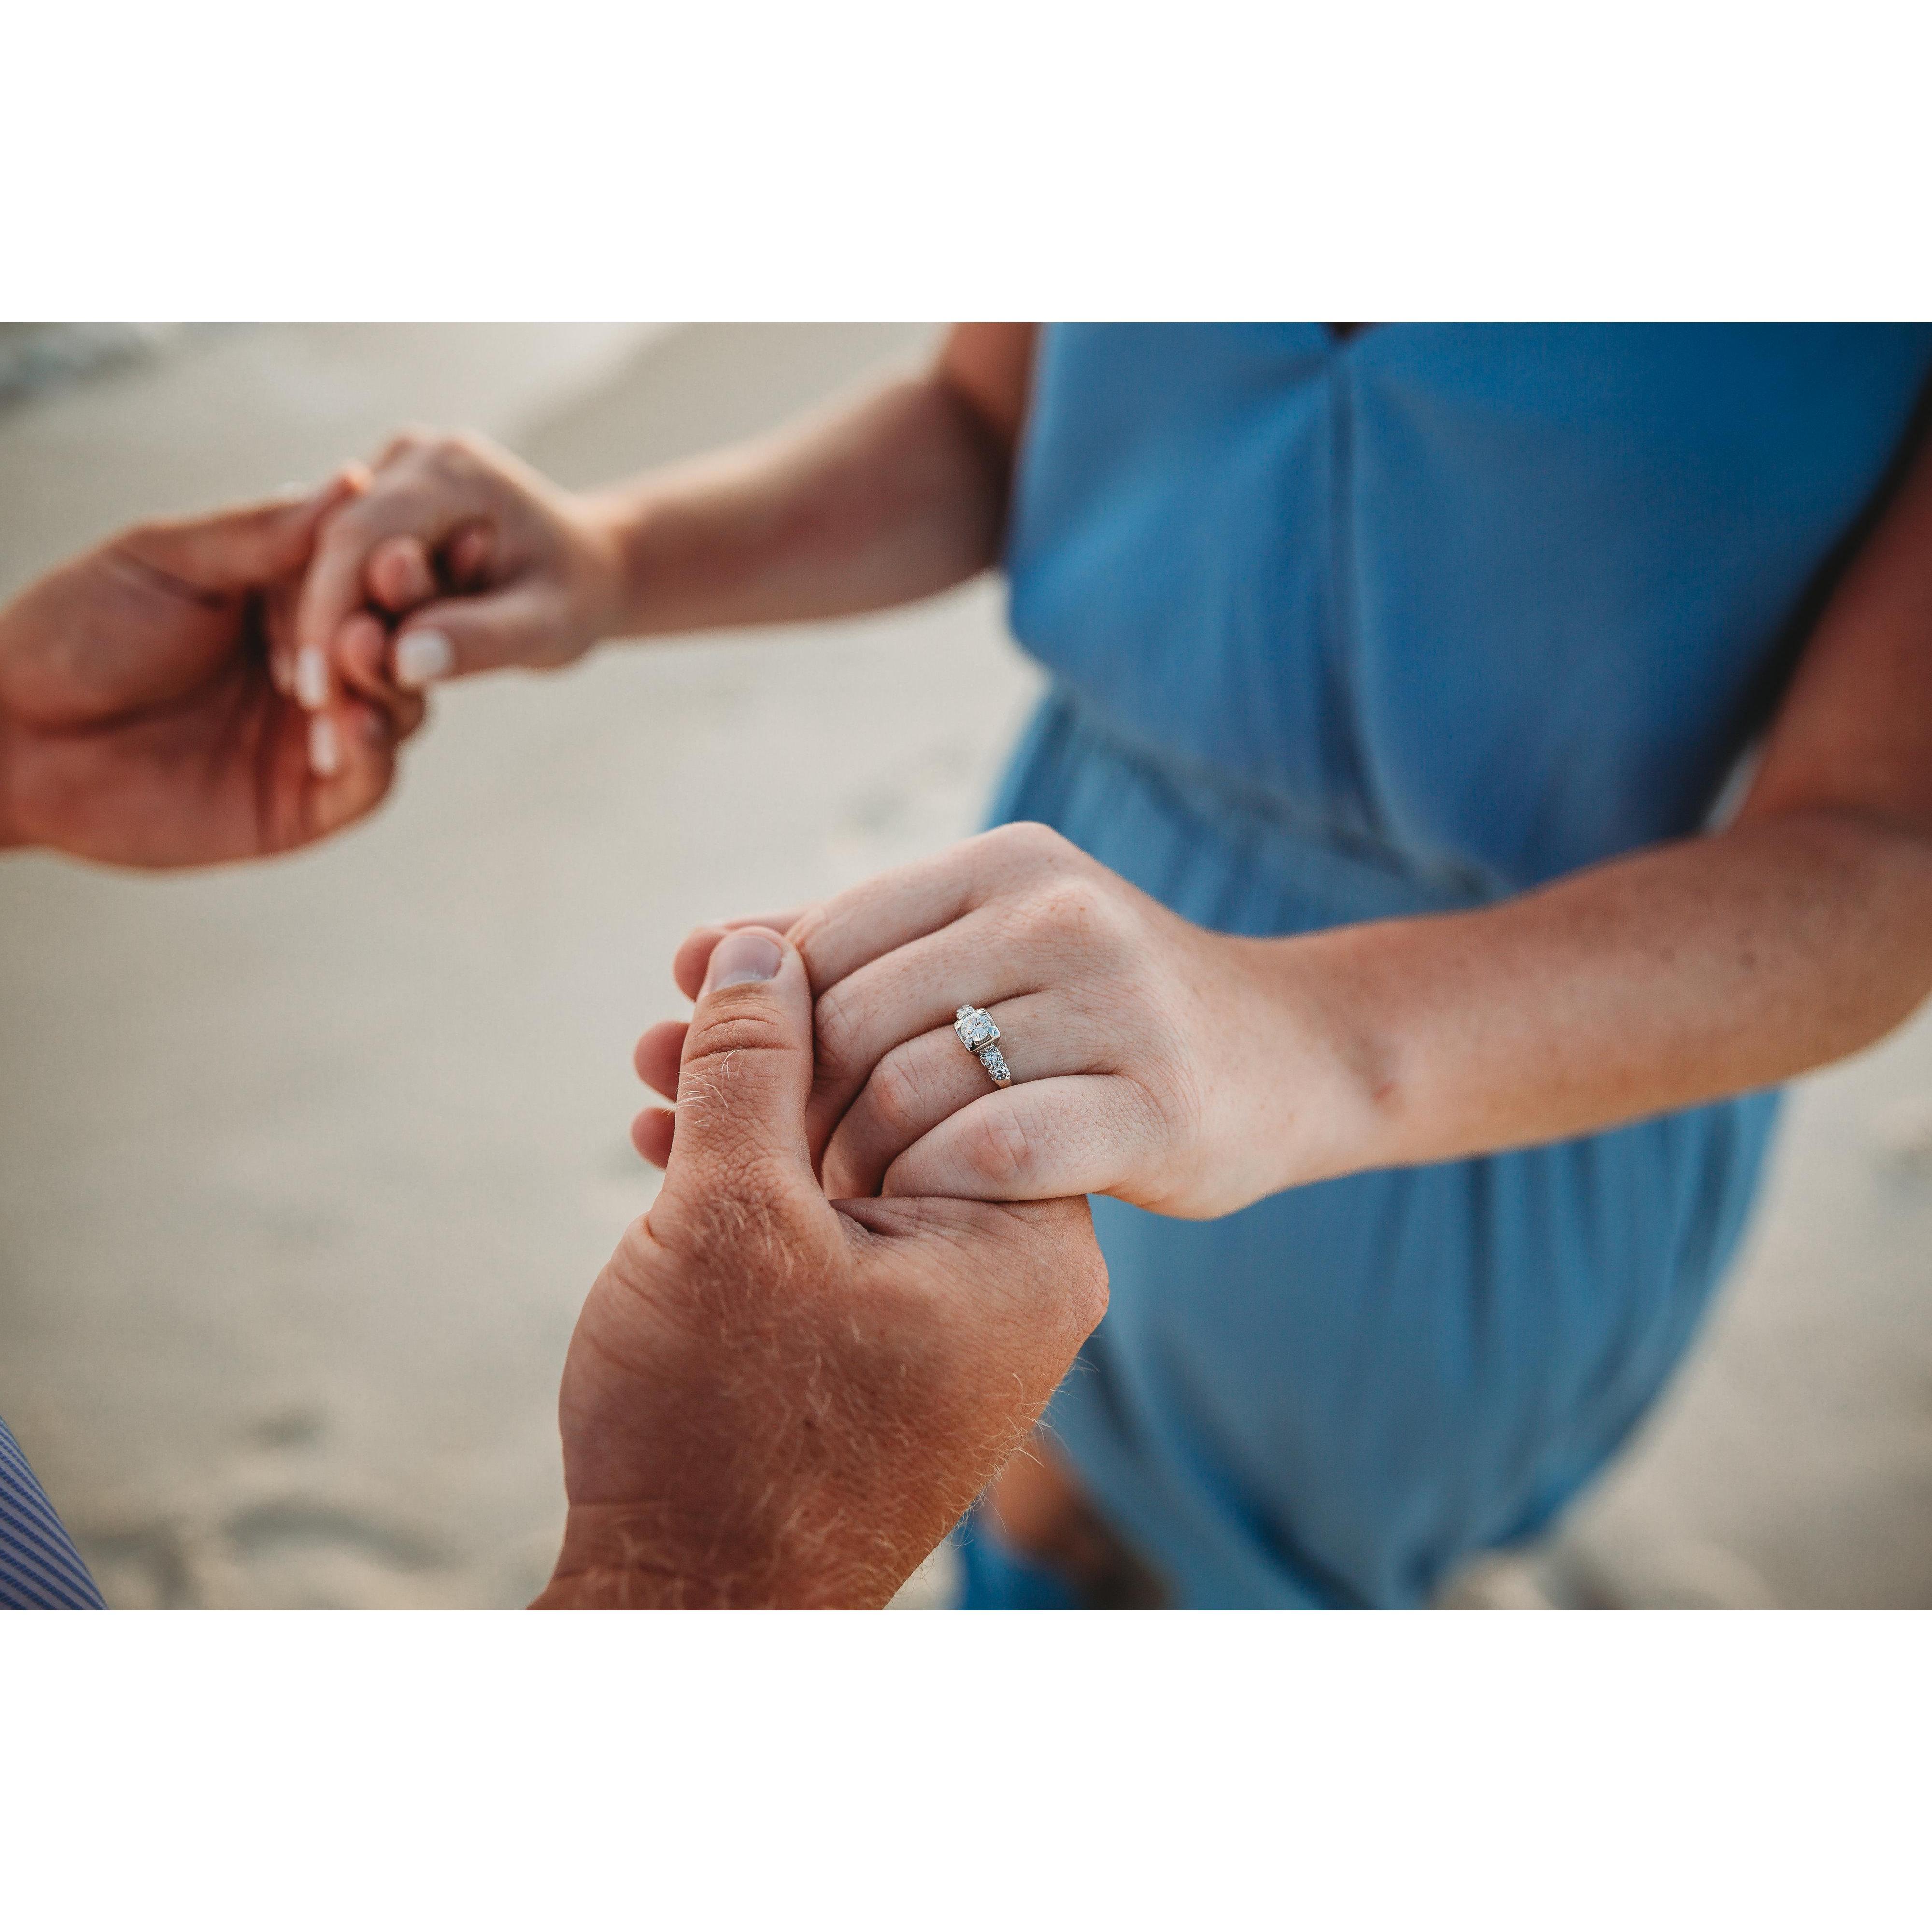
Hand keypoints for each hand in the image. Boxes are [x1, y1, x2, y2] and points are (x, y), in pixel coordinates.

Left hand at [0, 477, 424, 867]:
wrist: (12, 737)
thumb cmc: (75, 631)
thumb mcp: (168, 560)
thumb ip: (262, 533)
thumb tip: (354, 483)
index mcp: (288, 596)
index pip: (371, 574)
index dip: (394, 564)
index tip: (407, 549)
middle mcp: (315, 662)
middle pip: (400, 641)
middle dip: (405, 622)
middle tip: (390, 605)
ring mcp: (315, 734)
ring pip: (400, 707)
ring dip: (390, 682)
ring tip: (360, 658)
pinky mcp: (308, 804)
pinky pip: (369, 782)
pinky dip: (376, 753)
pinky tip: (355, 726)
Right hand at [286, 429, 627, 709]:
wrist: (587, 567)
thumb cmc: (577, 598)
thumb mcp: (548, 627)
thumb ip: (481, 640)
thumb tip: (402, 662)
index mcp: (452, 471)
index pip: (360, 538)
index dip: (330, 616)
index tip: (317, 692)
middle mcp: (411, 458)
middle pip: (334, 546)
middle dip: (321, 632)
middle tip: (312, 714)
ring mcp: (389, 474)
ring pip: (325, 556)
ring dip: (320, 632)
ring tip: (321, 711)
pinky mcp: (378, 503)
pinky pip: (338, 563)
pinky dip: (336, 620)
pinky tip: (332, 681)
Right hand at [536, 924, 1108, 1608]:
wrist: (691, 1616)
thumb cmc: (719, 1427)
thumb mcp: (729, 1216)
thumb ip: (755, 1065)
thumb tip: (765, 944)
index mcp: (1023, 1242)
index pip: (949, 1056)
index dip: (825, 994)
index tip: (723, 958)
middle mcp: (1015, 1278)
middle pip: (899, 1102)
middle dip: (773, 1053)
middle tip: (674, 1002)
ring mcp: (956, 1319)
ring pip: (853, 1166)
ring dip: (748, 1116)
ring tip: (647, 1069)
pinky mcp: (895, 1349)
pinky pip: (837, 1232)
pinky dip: (758, 1192)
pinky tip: (668, 1145)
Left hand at [651, 824, 1361, 1218]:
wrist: (1291, 1056)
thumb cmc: (1102, 1014)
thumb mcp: (983, 952)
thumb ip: (844, 948)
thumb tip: (691, 955)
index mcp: (1005, 865)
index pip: (825, 939)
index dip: (756, 1029)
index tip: (717, 1096)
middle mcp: (1059, 914)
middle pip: (852, 1016)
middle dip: (787, 1109)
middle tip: (766, 1178)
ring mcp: (1116, 1005)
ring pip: (913, 1086)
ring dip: (852, 1164)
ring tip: (840, 1206)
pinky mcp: (1158, 1102)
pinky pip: (997, 1148)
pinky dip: (935, 1190)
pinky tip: (924, 1215)